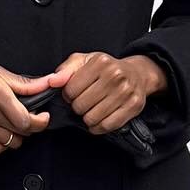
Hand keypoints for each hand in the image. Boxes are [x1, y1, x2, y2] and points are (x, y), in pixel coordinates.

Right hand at [0, 44, 51, 154]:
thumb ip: (23, 83)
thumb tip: (46, 84)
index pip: (27, 121)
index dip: (41, 121)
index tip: (43, 115)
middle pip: (22, 132)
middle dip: (32, 126)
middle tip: (31, 116)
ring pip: (11, 143)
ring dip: (18, 135)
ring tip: (16, 123)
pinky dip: (3, 145)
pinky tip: (3, 132)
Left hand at [47, 51, 164, 135]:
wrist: (137, 74)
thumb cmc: (106, 69)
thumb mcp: (84, 62)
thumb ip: (65, 70)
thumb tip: (53, 82)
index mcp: (100, 62)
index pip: (71, 89)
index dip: (67, 95)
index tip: (74, 93)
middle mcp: (115, 75)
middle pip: (80, 105)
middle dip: (78, 107)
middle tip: (84, 102)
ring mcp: (126, 92)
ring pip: (92, 118)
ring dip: (87, 118)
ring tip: (91, 110)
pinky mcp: (134, 106)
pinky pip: (107, 126)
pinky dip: (98, 127)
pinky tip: (98, 120)